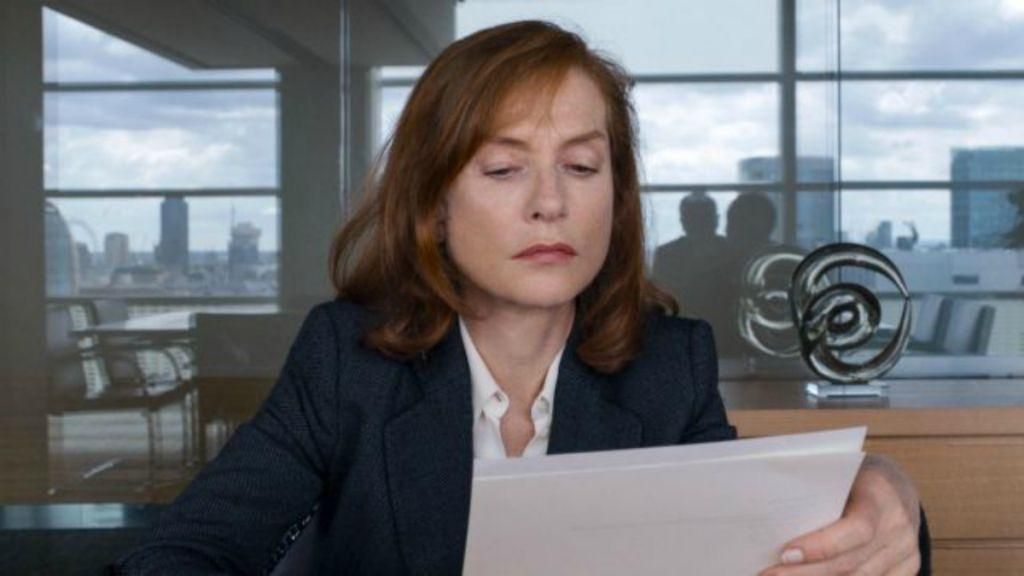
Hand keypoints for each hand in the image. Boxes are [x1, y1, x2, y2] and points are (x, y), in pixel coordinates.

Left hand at [759, 454, 921, 575]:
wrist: (896, 486)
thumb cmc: (854, 476)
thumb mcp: (839, 471)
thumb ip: (816, 490)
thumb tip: (770, 512)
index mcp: (882, 495)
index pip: (856, 529)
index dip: (821, 546)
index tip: (785, 553)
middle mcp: (899, 527)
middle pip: (851, 563)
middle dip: (806, 573)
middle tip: (769, 574)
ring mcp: (906, 551)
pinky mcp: (908, 568)